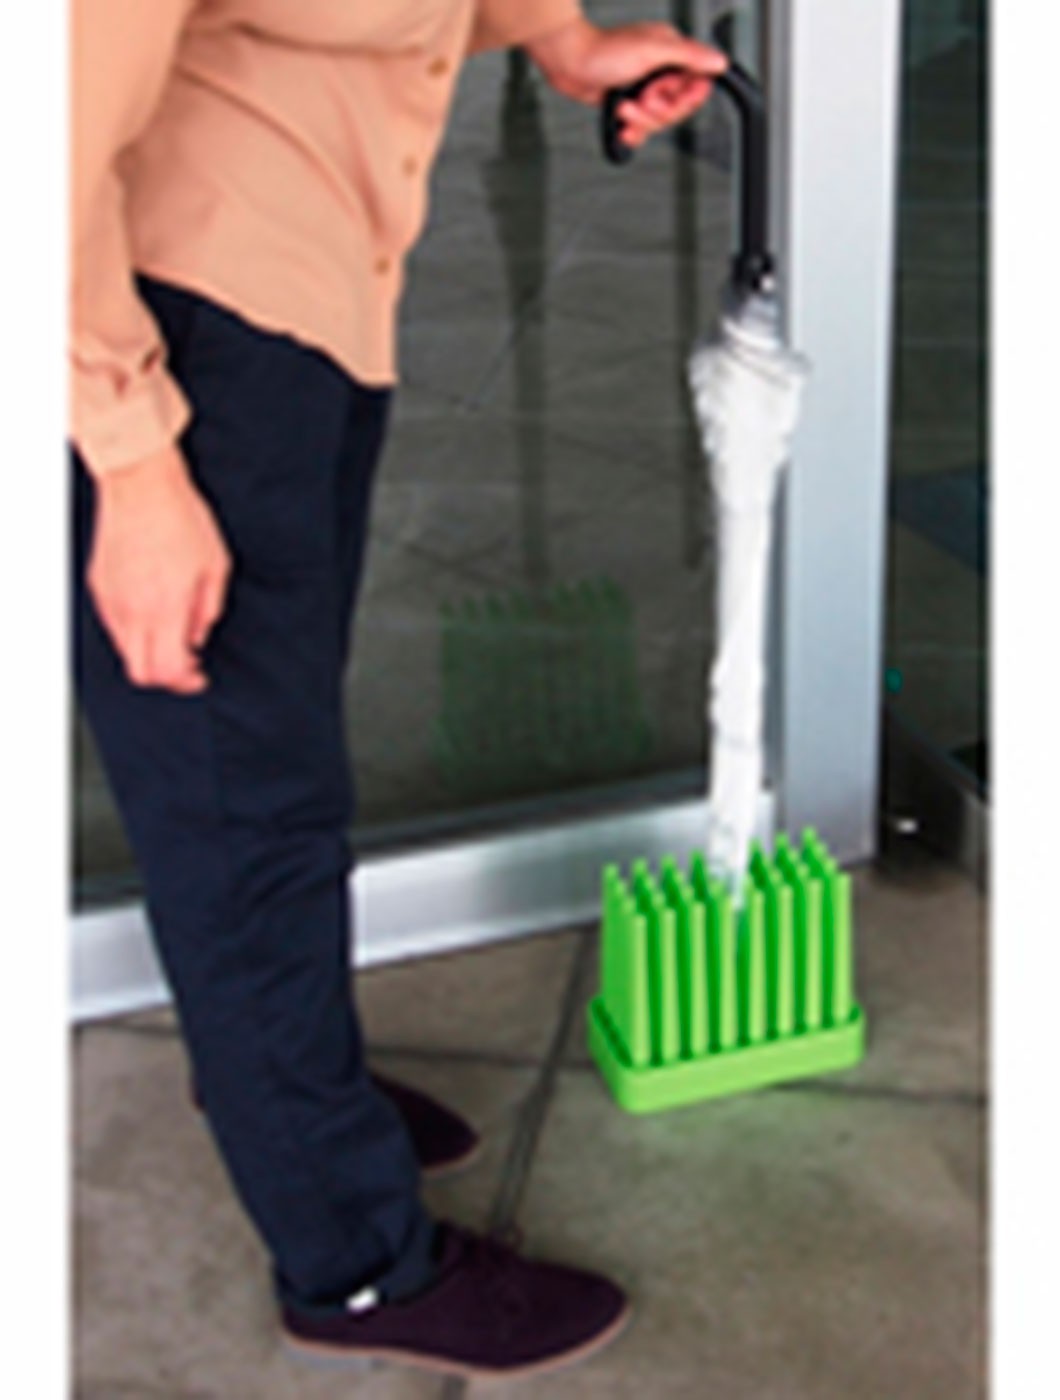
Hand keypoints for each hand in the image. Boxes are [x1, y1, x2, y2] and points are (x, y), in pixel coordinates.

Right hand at [87, 444, 231, 693]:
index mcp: (165, 606)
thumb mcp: (216, 566)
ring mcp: (111, 599)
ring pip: (125, 650)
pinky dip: (134, 630)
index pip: (166, 670)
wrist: (140, 483)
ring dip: (149, 651)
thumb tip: (198, 637)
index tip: (199, 675)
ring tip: (172, 631)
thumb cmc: (181, 518)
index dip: (185, 681)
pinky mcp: (98, 586)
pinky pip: (113, 624)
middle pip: (140, 672)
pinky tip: (153, 611)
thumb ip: (208, 609)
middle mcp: (132, 609)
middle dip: (166, 676)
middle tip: (185, 664)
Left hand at [526, 16, 728, 148]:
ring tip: (624, 107)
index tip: (669, 98)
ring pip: (658, 120)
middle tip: (641, 100)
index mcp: (672, 53)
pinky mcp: (630, 103)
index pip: (697, 85)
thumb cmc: (602, 51)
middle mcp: (661, 71)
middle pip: (678, 108)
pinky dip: (632, 131)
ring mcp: (645, 88)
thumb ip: (689, 56)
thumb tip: (719, 62)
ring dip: (640, 120)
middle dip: (657, 111)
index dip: (685, 98)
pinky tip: (623, 127)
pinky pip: (642, 127)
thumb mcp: (652, 50)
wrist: (569, 63)